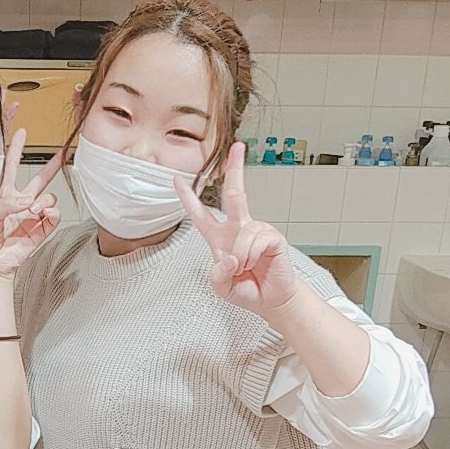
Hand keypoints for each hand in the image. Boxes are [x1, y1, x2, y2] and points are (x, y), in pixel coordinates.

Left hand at [0, 128, 61, 281]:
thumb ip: (7, 204)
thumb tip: (29, 201)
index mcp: (2, 194)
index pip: (10, 165)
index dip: (15, 146)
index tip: (20, 128)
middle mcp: (18, 203)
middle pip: (38, 179)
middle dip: (50, 166)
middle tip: (62, 154)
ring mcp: (31, 216)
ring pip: (48, 198)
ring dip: (44, 201)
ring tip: (33, 210)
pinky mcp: (40, 229)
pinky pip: (53, 216)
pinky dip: (51, 215)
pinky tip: (43, 216)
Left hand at [174, 142, 298, 313]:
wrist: (271, 301)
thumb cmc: (247, 290)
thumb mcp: (222, 287)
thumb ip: (217, 276)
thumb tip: (228, 258)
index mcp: (219, 238)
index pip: (200, 215)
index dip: (188, 198)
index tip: (177, 180)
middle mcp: (238, 229)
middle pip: (235, 193)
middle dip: (236, 169)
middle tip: (238, 147)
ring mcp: (257, 231)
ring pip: (243, 233)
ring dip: (241, 256)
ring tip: (246, 269)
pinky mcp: (273, 237)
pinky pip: (257, 240)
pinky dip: (253, 256)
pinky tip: (258, 264)